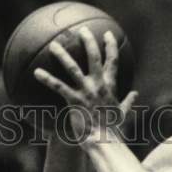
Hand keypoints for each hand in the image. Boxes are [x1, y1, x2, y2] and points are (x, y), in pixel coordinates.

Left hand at [33, 27, 137, 141]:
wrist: (104, 141)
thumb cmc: (113, 130)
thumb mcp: (123, 113)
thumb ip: (128, 101)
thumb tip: (135, 94)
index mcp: (110, 86)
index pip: (113, 61)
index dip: (111, 46)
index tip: (108, 34)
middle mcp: (99, 85)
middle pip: (94, 57)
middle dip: (88, 41)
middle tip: (81, 29)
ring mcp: (86, 92)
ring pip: (73, 68)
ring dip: (63, 55)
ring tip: (54, 45)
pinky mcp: (75, 101)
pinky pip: (58, 87)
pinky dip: (47, 79)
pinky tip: (36, 72)